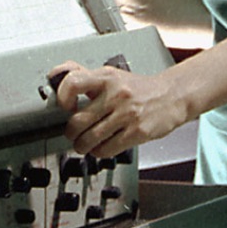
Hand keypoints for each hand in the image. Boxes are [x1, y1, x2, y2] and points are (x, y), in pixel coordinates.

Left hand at [50, 60, 191, 160]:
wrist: (171, 96)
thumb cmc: (138, 88)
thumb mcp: (111, 75)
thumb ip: (84, 75)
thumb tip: (55, 75)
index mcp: (106, 77)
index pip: (73, 82)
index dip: (62, 98)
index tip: (66, 107)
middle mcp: (116, 93)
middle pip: (78, 121)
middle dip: (71, 134)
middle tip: (73, 135)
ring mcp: (127, 114)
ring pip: (90, 139)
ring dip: (82, 146)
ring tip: (84, 144)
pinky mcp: (137, 132)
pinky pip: (107, 149)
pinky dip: (99, 152)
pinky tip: (101, 147)